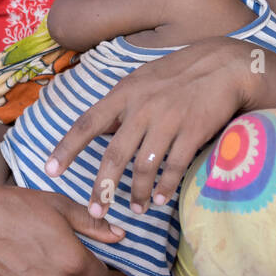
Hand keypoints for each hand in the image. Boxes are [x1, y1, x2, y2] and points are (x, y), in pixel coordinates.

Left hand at [46, 37, 254, 214]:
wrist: (226, 65)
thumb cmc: (181, 73)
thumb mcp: (143, 79)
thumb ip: (121, 103)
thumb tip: (99, 128)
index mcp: (125, 92)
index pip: (87, 123)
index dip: (66, 148)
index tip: (50, 170)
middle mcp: (142, 107)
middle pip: (114, 155)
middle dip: (102, 188)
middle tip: (96, 210)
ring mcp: (168, 119)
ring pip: (143, 166)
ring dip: (138, 193)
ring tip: (136, 210)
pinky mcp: (192, 131)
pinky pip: (173, 167)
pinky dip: (165, 187)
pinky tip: (161, 199)